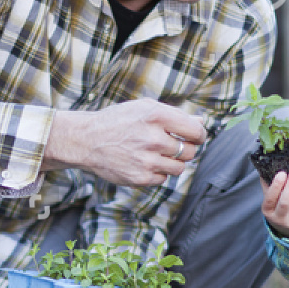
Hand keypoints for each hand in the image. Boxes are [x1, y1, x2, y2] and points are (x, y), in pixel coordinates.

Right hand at [43, 100, 207, 185]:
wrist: (86, 140)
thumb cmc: (118, 121)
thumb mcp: (144, 109)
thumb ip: (175, 116)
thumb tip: (202, 123)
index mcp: (156, 116)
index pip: (195, 131)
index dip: (199, 135)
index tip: (194, 136)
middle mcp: (152, 138)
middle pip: (189, 151)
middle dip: (186, 149)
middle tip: (172, 145)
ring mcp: (146, 160)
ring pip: (179, 168)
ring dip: (172, 162)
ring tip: (156, 154)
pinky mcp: (140, 178)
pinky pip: (163, 179)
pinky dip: (158, 172)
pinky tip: (144, 163)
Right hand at [261, 169, 288, 238]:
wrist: (288, 230)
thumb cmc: (277, 209)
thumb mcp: (270, 201)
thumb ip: (268, 185)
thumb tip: (266, 167)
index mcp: (268, 210)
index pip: (270, 198)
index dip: (276, 186)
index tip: (282, 173)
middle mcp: (280, 218)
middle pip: (285, 202)